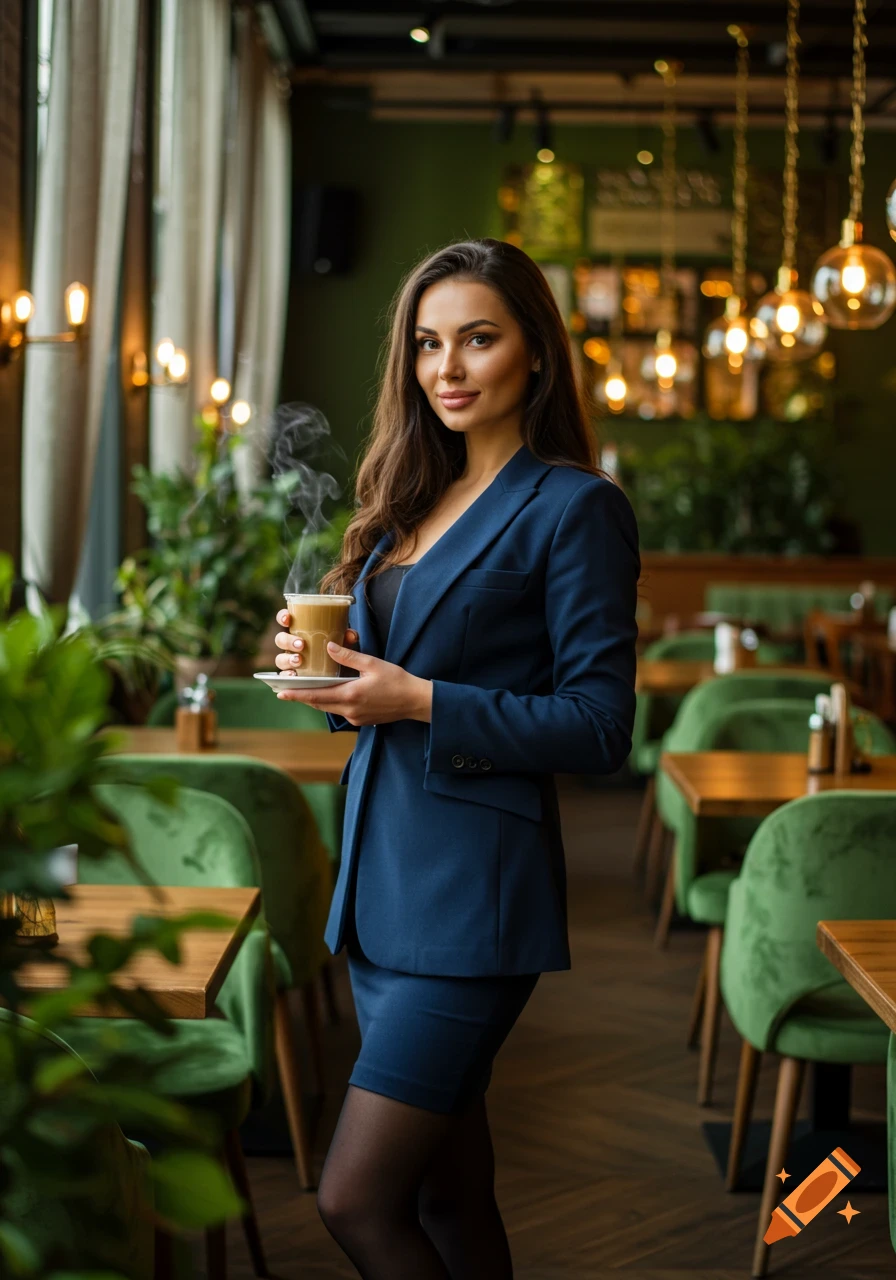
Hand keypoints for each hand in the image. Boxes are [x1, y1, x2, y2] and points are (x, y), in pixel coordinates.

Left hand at [273, 611, 431, 725]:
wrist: (415, 701)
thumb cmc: (396, 680)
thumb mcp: (372, 663)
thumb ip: (348, 656)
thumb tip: (327, 647)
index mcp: (350, 695)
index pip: (316, 695)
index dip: (296, 694)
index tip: (281, 693)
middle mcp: (349, 710)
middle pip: (318, 704)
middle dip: (302, 697)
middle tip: (285, 691)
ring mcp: (355, 718)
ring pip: (328, 708)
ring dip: (316, 700)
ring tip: (302, 691)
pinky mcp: (361, 721)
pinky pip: (340, 711)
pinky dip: (331, 703)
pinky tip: (329, 693)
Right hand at [274, 609, 357, 672]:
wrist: (345, 671)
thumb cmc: (339, 649)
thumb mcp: (344, 642)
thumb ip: (347, 637)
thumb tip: (351, 636)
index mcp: (301, 629)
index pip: (285, 619)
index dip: (283, 617)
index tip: (288, 619)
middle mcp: (293, 644)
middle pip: (280, 639)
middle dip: (288, 641)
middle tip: (301, 644)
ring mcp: (291, 660)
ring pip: (280, 658)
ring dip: (287, 659)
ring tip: (298, 660)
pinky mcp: (295, 675)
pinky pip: (285, 676)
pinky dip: (286, 676)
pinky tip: (293, 676)